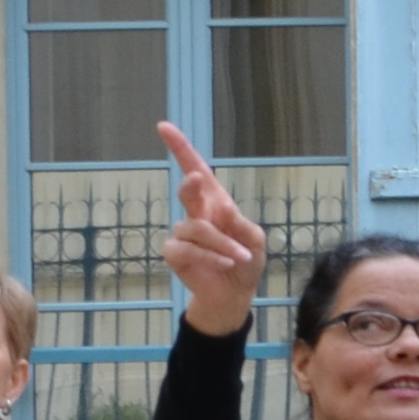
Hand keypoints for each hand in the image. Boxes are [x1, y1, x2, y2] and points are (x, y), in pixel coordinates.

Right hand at [154, 121, 269, 336]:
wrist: (235, 292)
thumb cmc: (246, 260)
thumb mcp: (255, 240)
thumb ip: (240, 223)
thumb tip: (220, 208)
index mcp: (215, 201)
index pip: (196, 168)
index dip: (181, 148)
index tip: (164, 127)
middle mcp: (197, 213)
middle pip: (188, 192)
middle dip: (192, 185)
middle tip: (197, 179)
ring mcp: (183, 233)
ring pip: (196, 229)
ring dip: (221, 244)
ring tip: (239, 256)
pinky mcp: (175, 254)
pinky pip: (189, 250)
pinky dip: (211, 257)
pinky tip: (226, 263)